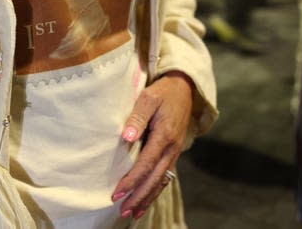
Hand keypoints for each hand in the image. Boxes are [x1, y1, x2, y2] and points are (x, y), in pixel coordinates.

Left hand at [112, 71, 193, 218]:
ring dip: (147, 198)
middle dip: (138, 196)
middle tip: (122, 211)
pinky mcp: (174, 152)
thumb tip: (125, 137)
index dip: (131, 181)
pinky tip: (147, 199)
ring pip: (161, 181)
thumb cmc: (162, 92)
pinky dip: (156, 190)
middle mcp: (172, 148)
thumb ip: (136, 118)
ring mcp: (175, 152)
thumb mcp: (148, 99)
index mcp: (164, 136)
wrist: (184, 88)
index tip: (117, 192)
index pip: (145, 164)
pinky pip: (165, 175)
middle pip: (154, 179)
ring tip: (133, 213)